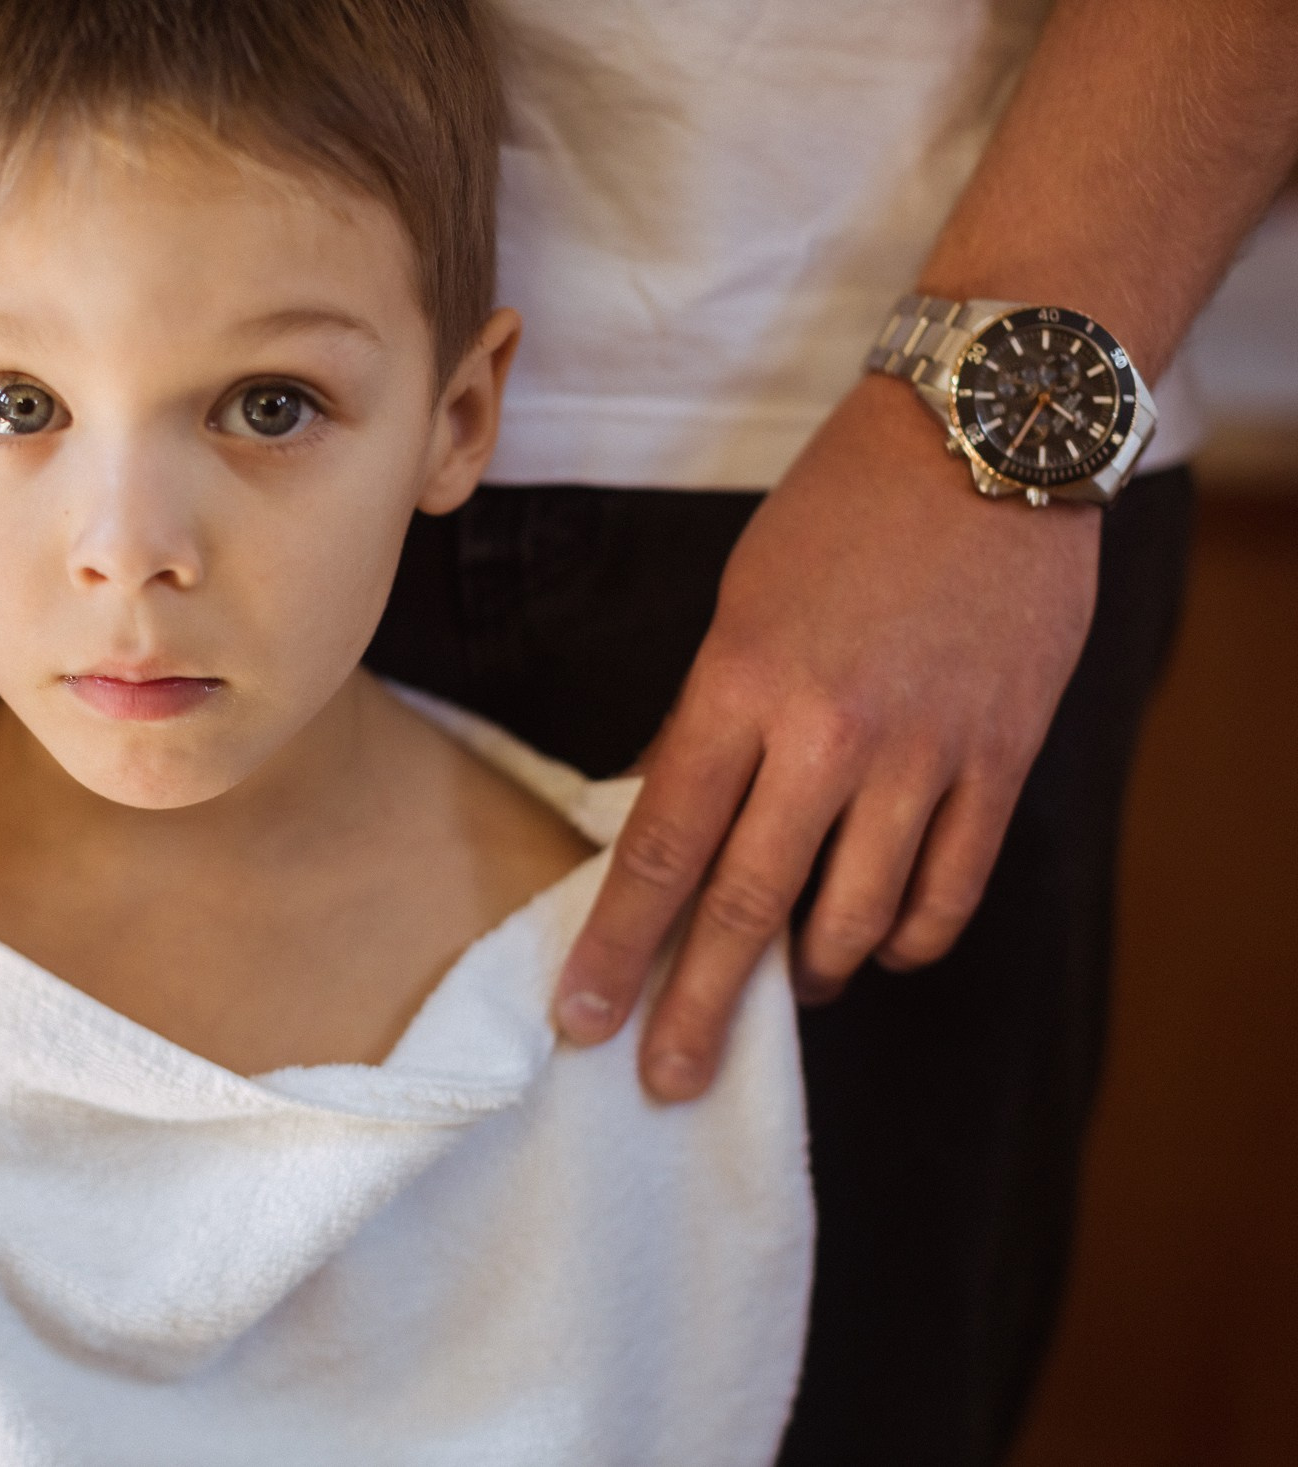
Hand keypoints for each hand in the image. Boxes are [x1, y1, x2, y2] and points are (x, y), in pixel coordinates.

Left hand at [553, 374, 1098, 1100]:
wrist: (983, 438)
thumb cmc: (840, 514)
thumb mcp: (738, 606)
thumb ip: (704, 723)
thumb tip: (664, 821)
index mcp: (739, 688)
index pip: (661, 848)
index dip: (617, 944)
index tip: (582, 1014)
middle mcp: (828, 734)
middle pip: (747, 906)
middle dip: (696, 1006)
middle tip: (663, 1078)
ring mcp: (925, 753)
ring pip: (856, 914)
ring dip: (808, 972)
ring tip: (783, 992)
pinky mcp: (1002, 758)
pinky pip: (951, 886)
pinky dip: (909, 937)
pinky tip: (878, 947)